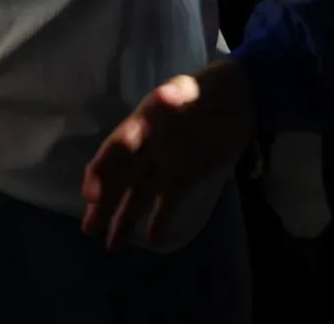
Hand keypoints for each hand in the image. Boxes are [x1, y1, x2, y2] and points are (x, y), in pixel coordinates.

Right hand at [81, 62, 255, 249]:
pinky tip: (151, 239)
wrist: (244, 95)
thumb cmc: (215, 88)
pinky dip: (160, 220)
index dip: (100, 171)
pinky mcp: (186, 176)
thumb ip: (181, 94)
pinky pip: (168, 201)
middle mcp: (148, 147)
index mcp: (145, 123)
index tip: (92, 195)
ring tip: (111, 246)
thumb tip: (166, 95)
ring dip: (123, 217)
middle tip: (88, 229)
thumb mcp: (196, 87)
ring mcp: (166, 163)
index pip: (115, 149)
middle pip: (119, 177)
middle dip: (103, 202)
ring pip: (138, 193)